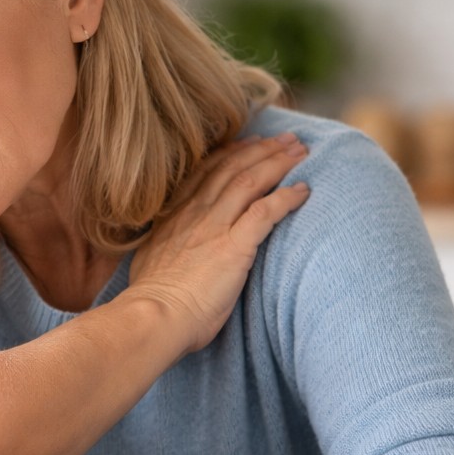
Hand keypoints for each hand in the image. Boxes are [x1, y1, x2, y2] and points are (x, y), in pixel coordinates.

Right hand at [129, 131, 309, 355]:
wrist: (154, 316)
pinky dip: (286, 198)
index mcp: (174, 217)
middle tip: (286, 138)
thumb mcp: (150, 263)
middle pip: (232, 169)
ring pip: (249, 181)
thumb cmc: (152, 304)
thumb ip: (165, 248)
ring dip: (277, 162)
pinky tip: (303, 191)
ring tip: (300, 151)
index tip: (248, 143)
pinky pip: (265, 212)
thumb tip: (170, 253)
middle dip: (261, 149)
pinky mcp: (234, 246)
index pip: (205, 173)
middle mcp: (194, 214)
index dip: (230, 154)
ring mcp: (214, 227)